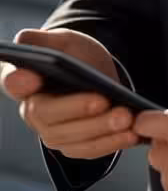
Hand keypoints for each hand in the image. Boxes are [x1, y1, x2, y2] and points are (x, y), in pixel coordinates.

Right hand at [0, 28, 138, 158]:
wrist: (96, 73)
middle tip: (105, 101)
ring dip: (101, 130)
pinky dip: (111, 143)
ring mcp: (51, 132)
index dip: (20, 82)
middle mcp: (32, 112)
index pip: (14, 83)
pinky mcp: (72, 146)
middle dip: (79, 110)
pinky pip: (88, 150)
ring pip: (72, 138)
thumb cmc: (75, 55)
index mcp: (24, 81)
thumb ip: (43, 40)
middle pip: (48, 116)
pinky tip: (131, 134)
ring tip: (126, 118)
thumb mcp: (65, 41)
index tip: (32, 78)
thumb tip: (22, 40)